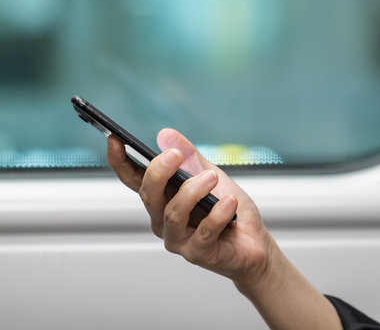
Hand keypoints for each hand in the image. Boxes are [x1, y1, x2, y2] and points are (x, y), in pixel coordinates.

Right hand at [107, 128, 274, 282]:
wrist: (255, 242)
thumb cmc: (230, 210)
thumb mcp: (212, 175)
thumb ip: (190, 157)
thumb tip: (166, 134)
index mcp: (163, 199)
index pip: (134, 180)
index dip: (120, 161)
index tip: (114, 139)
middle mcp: (164, 221)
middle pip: (149, 196)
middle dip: (158, 172)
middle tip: (175, 155)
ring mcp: (178, 240)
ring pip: (173, 214)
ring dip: (193, 192)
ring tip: (212, 177)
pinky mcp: (198, 254)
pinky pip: (203, 232)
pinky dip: (217, 214)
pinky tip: (230, 202)